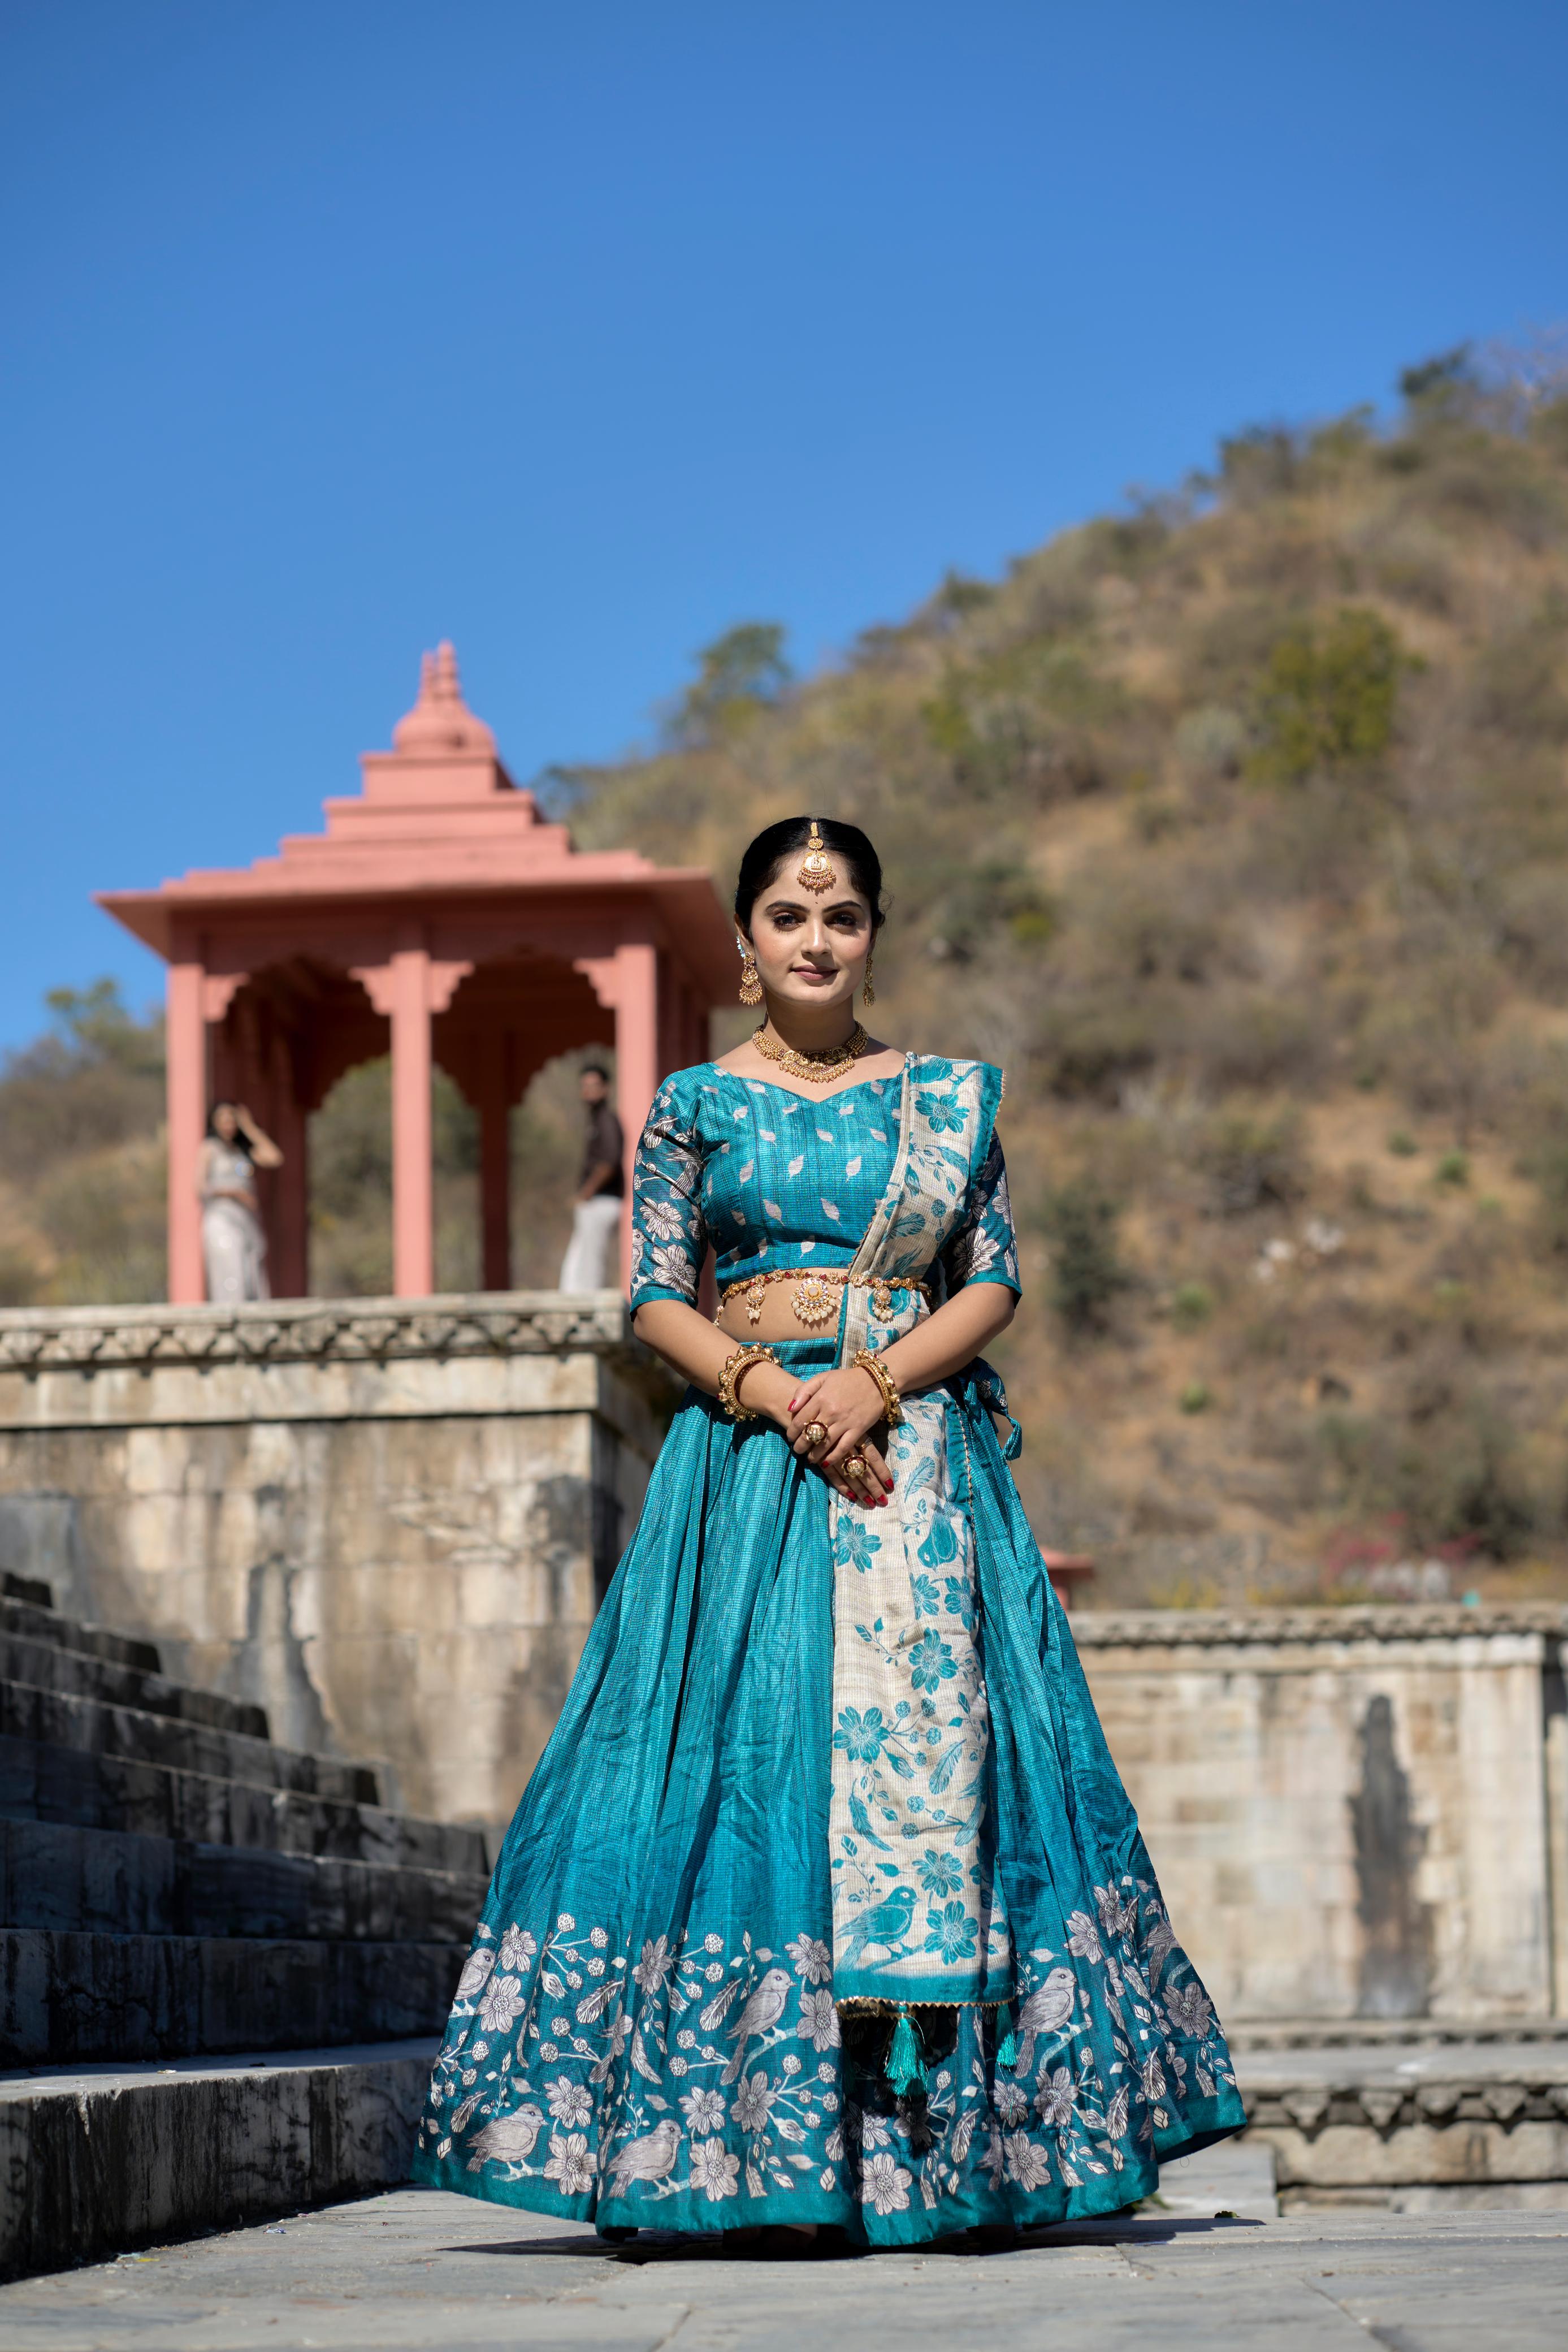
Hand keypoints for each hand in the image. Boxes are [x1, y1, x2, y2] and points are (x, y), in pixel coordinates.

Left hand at [783, 1366, 895, 1507]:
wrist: (875, 1381)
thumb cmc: (846, 1379)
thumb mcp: (822, 1378)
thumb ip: (804, 1391)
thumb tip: (790, 1409)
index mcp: (820, 1398)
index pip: (799, 1421)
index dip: (791, 1433)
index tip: (791, 1437)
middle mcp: (831, 1412)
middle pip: (809, 1435)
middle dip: (800, 1446)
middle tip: (798, 1450)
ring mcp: (845, 1422)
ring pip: (824, 1445)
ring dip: (814, 1455)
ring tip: (810, 1459)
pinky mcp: (858, 1430)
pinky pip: (843, 1448)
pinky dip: (833, 1458)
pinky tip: (826, 1463)